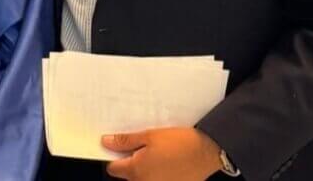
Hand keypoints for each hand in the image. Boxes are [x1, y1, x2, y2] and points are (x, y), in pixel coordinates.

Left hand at [102, 127, 222, 180]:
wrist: (206, 151)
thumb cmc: (179, 142)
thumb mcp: (149, 136)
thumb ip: (125, 141)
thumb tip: (106, 142)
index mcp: (136, 170)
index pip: (113, 168)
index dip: (115, 157)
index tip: (121, 148)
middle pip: (127, 176)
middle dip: (130, 163)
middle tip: (142, 148)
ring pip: (142, 180)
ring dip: (144, 170)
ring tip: (157, 155)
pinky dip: (158, 174)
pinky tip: (166, 163)